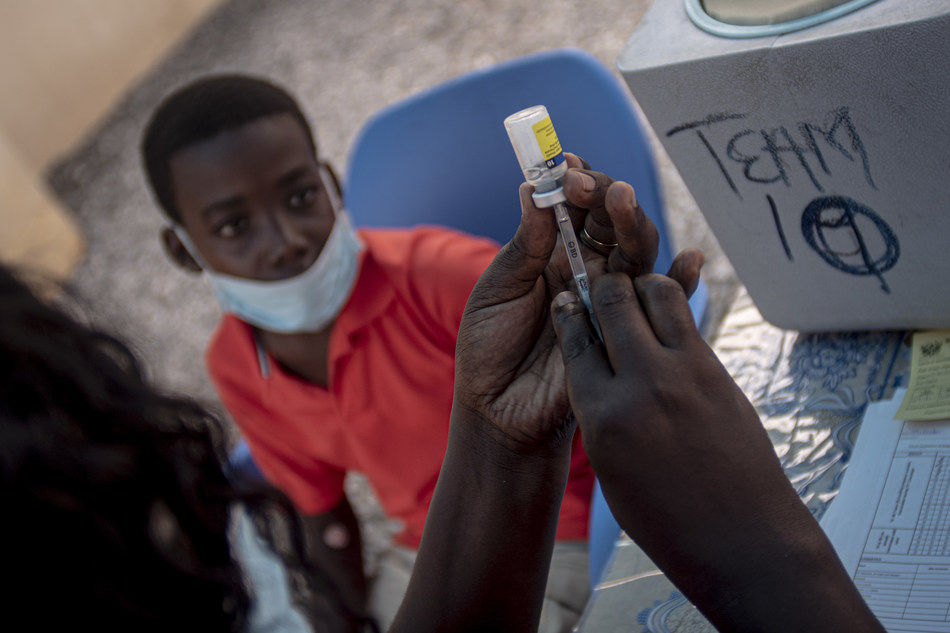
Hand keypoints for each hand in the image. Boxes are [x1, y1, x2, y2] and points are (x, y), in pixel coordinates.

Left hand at [453, 155, 689, 449]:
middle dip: (606, 196)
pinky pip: (661, 302)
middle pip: (612, 222)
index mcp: (553, 252)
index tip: (567, 165)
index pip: (575, 206)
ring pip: (637, 253)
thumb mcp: (498, 291)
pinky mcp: (628, 330)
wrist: (499, 411)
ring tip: (622, 203)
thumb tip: (535, 189)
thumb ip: (524, 246)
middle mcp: (587, 268)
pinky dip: (680, 281)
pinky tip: (689, 260)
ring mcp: (610, 298)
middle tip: (592, 186)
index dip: (576, 181)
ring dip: (634, 224)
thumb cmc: (490, 347)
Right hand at [550, 273, 882, 631]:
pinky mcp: (718, 371)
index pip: (576, 342)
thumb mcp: (611, 467)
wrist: (742, 538)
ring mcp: (685, 373)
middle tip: (603, 288)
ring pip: (657, 293)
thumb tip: (599, 366)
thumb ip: (599, 411)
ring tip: (638, 298)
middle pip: (613, 302)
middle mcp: (642, 386)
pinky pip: (688, 320)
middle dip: (603, 287)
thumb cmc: (667, 517)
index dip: (568, 315)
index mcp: (603, 418)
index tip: (566, 301)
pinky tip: (665, 319)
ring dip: (642, 286)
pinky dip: (672, 309)